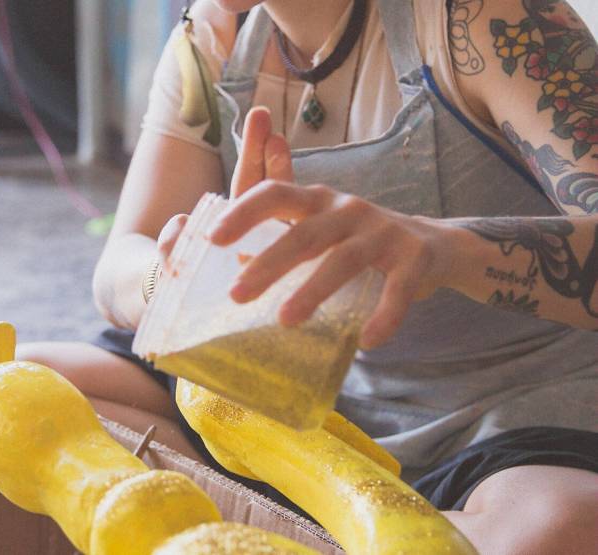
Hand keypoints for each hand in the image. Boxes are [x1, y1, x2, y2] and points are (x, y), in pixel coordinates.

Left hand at [209, 108, 456, 348]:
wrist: (433, 247)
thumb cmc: (358, 242)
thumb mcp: (321, 231)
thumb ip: (283, 241)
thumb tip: (235, 270)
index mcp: (317, 202)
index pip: (275, 195)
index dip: (244, 213)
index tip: (214, 239)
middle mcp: (348, 210)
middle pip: (303, 235)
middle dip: (268, 264)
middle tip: (236, 295)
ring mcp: (383, 232)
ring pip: (343, 261)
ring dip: (313, 291)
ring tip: (286, 320)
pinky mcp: (415, 258)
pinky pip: (397, 290)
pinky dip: (383, 316)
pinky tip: (366, 341)